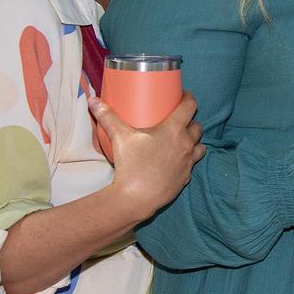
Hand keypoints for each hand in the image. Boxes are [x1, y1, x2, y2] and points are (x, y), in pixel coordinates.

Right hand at [92, 92, 204, 219]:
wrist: (136, 198)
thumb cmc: (131, 165)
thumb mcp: (119, 137)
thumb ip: (107, 117)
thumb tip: (93, 100)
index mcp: (174, 130)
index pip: (190, 107)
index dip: (189, 98)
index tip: (184, 95)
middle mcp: (186, 144)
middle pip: (197, 126)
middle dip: (191, 121)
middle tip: (180, 119)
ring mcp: (188, 162)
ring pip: (200, 146)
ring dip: (194, 141)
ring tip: (183, 139)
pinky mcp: (186, 177)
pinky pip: (192, 165)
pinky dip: (188, 160)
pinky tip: (178, 160)